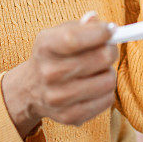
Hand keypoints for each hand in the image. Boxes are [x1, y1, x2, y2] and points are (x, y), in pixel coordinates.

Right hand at [2, 13, 118, 131]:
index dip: (99, 33)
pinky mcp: (70, 116)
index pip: (74, 38)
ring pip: (108, 80)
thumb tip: (104, 25)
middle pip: (99, 58)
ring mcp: (59, 98)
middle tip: (108, 49)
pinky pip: (107, 100)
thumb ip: (82, 27)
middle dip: (110, 50)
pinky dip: (106, 91)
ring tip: (98, 69)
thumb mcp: (59, 34)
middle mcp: (48, 73)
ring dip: (108, 72)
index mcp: (45, 47)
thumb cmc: (54, 55)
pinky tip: (94, 85)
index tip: (111, 30)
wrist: (31, 89)